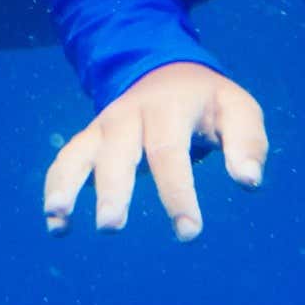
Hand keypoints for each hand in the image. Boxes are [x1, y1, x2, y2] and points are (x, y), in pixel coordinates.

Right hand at [43, 61, 268, 239]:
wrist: (166, 72)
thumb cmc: (208, 102)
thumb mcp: (238, 110)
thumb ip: (247, 143)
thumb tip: (249, 181)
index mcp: (168, 108)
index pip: (169, 153)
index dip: (177, 194)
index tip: (189, 232)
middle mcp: (128, 116)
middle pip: (117, 154)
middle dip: (112, 191)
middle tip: (110, 227)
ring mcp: (102, 128)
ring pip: (78, 154)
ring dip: (65, 186)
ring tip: (58, 218)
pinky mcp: (87, 141)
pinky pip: (64, 163)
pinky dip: (55, 189)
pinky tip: (56, 226)